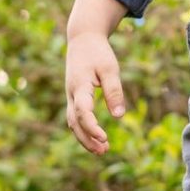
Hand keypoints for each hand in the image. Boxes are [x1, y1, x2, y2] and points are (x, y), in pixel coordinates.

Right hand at [65, 30, 127, 154]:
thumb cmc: (98, 53)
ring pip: (73, 122)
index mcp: (79, 86)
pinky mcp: (74, 96)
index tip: (105, 137)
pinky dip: (84, 129)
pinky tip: (97, 137)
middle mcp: (71, 94)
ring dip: (85, 137)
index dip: (92, 127)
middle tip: (104, 151)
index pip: (82, 112)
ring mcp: (70, 96)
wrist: (83, 39)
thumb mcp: (110, 68)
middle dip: (87, 139)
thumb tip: (119, 117)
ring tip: (103, 150)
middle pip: (74, 122)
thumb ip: (114, 91)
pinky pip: (75, 117)